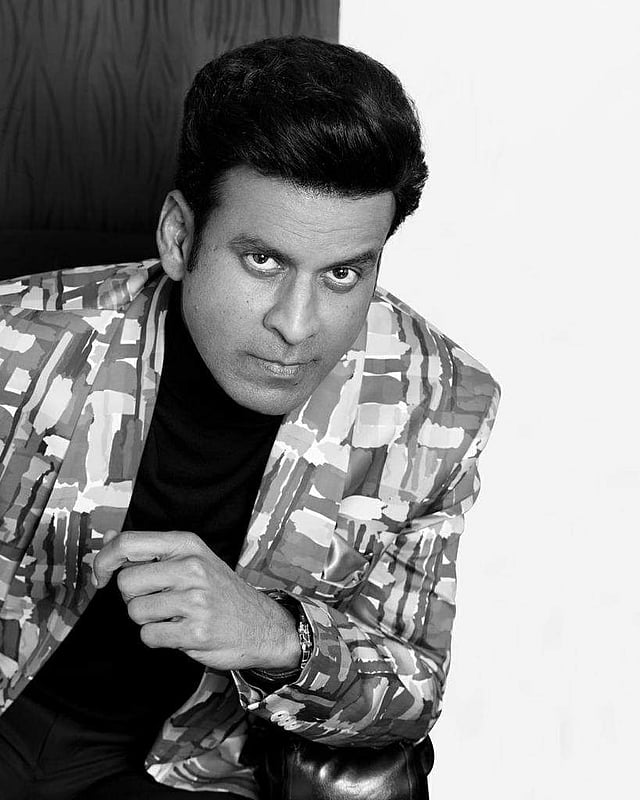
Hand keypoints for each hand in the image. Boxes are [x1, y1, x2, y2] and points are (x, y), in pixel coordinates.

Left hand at [91, 529, 300, 671]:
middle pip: (126, 583)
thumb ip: (150, 551)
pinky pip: (149, 636)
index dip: (104, 561)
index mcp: (188, 544)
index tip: (101, 576)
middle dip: (133, 598)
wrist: (262, 625)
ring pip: (135, 612)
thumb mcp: (192, 560)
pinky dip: (159, 639)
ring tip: (175, 616)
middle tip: (158, 602)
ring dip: (148, 620)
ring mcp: (195, 599)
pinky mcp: (196, 630)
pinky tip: (181, 632)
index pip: (129, 543)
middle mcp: (192, 567)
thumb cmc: (221, 592)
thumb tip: (109, 541)